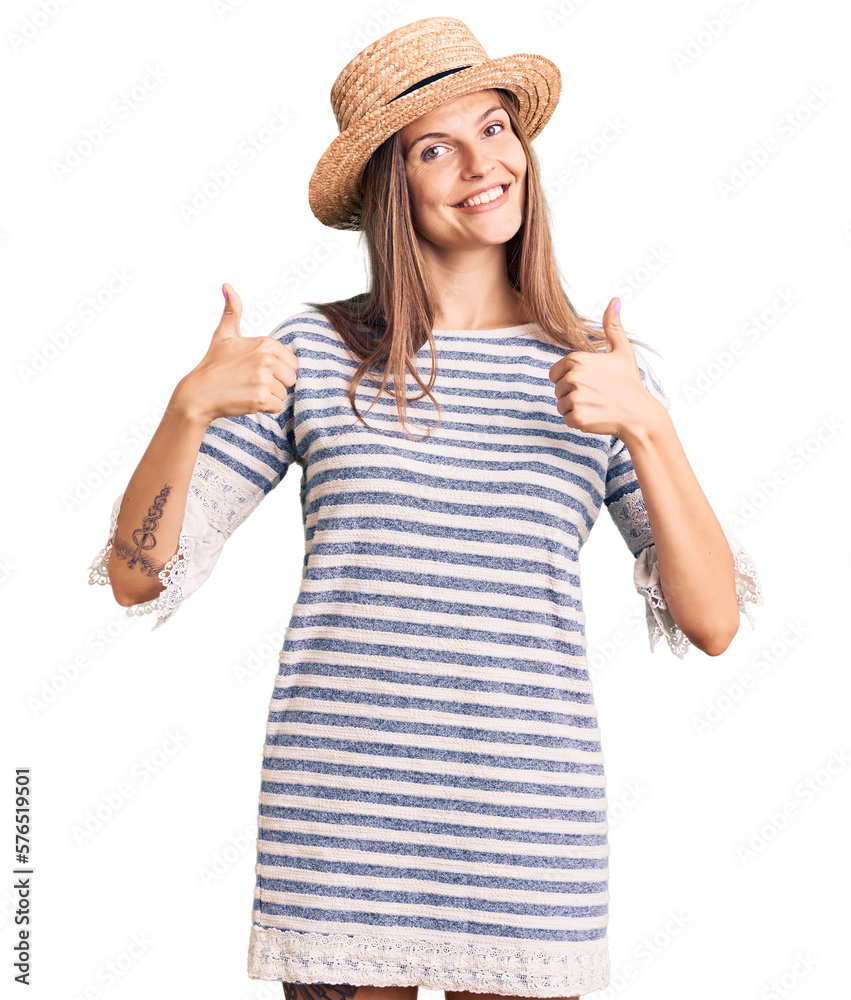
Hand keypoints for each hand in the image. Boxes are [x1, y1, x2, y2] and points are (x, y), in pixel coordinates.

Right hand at [173, 283, 298, 424]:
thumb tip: (226, 285)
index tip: (255, 369)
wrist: (199, 393)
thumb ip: (232, 310)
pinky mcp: (261, 398)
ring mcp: (264, 378)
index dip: (277, 369)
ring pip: (284, 394)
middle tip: (251, 381)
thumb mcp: (224, 334)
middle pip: (291, 378)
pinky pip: (277, 407)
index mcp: (266, 343)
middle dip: (275, 384)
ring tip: (247, 389)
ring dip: (268, 396)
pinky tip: (247, 400)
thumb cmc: (214, 364)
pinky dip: (264, 408)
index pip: (292, 363)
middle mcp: (267, 358)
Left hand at [547, 297, 662, 438]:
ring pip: (561, 406)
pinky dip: (579, 421)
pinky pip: (567, 420)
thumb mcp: (622, 350)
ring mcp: (575, 398)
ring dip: (576, 408)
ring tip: (597, 405)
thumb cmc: (629, 382)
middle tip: (597, 394)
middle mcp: (573, 377)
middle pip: (558, 390)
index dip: (570, 379)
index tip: (591, 381)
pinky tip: (597, 416)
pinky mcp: (578, 417)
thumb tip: (615, 300)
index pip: (555, 373)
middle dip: (573, 394)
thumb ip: (612, 326)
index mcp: (576, 360)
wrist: (639, 413)